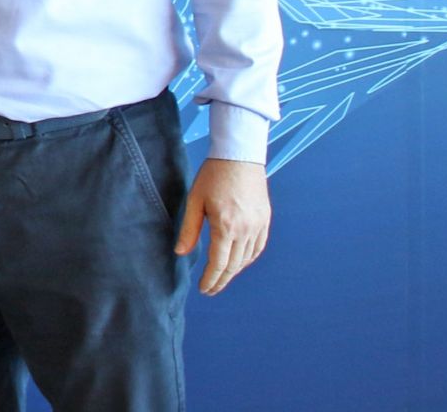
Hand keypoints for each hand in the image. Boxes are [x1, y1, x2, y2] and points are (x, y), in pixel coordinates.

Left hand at [175, 157, 269, 295]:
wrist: (239, 157)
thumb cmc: (213, 176)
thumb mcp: (195, 201)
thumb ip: (189, 229)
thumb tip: (181, 253)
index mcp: (225, 226)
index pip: (219, 263)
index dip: (211, 279)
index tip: (204, 289)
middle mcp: (245, 230)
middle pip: (234, 265)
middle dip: (221, 280)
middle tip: (211, 289)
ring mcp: (258, 225)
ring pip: (247, 258)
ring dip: (234, 271)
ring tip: (221, 276)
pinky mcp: (265, 220)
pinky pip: (258, 247)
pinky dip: (248, 259)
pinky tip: (239, 262)